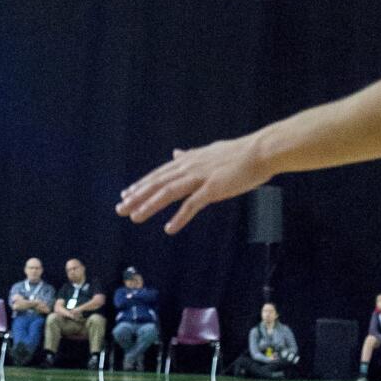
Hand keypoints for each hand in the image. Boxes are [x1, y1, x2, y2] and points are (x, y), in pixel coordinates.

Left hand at [116, 134, 270, 233]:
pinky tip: (169, 228)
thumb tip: (176, 154)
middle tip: (120, 208)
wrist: (260, 152)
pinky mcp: (213, 188)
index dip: (141, 185)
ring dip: (150, 205)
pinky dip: (179, 217)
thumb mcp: (208, 152)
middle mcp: (189, 168)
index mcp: (188, 160)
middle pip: (157, 183)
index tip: (125, 194)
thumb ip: (190, 155)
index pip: (159, 174)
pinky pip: (192, 205)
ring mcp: (200, 177)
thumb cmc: (237, 154)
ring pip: (168, 193)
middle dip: (137, 196)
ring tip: (135, 217)